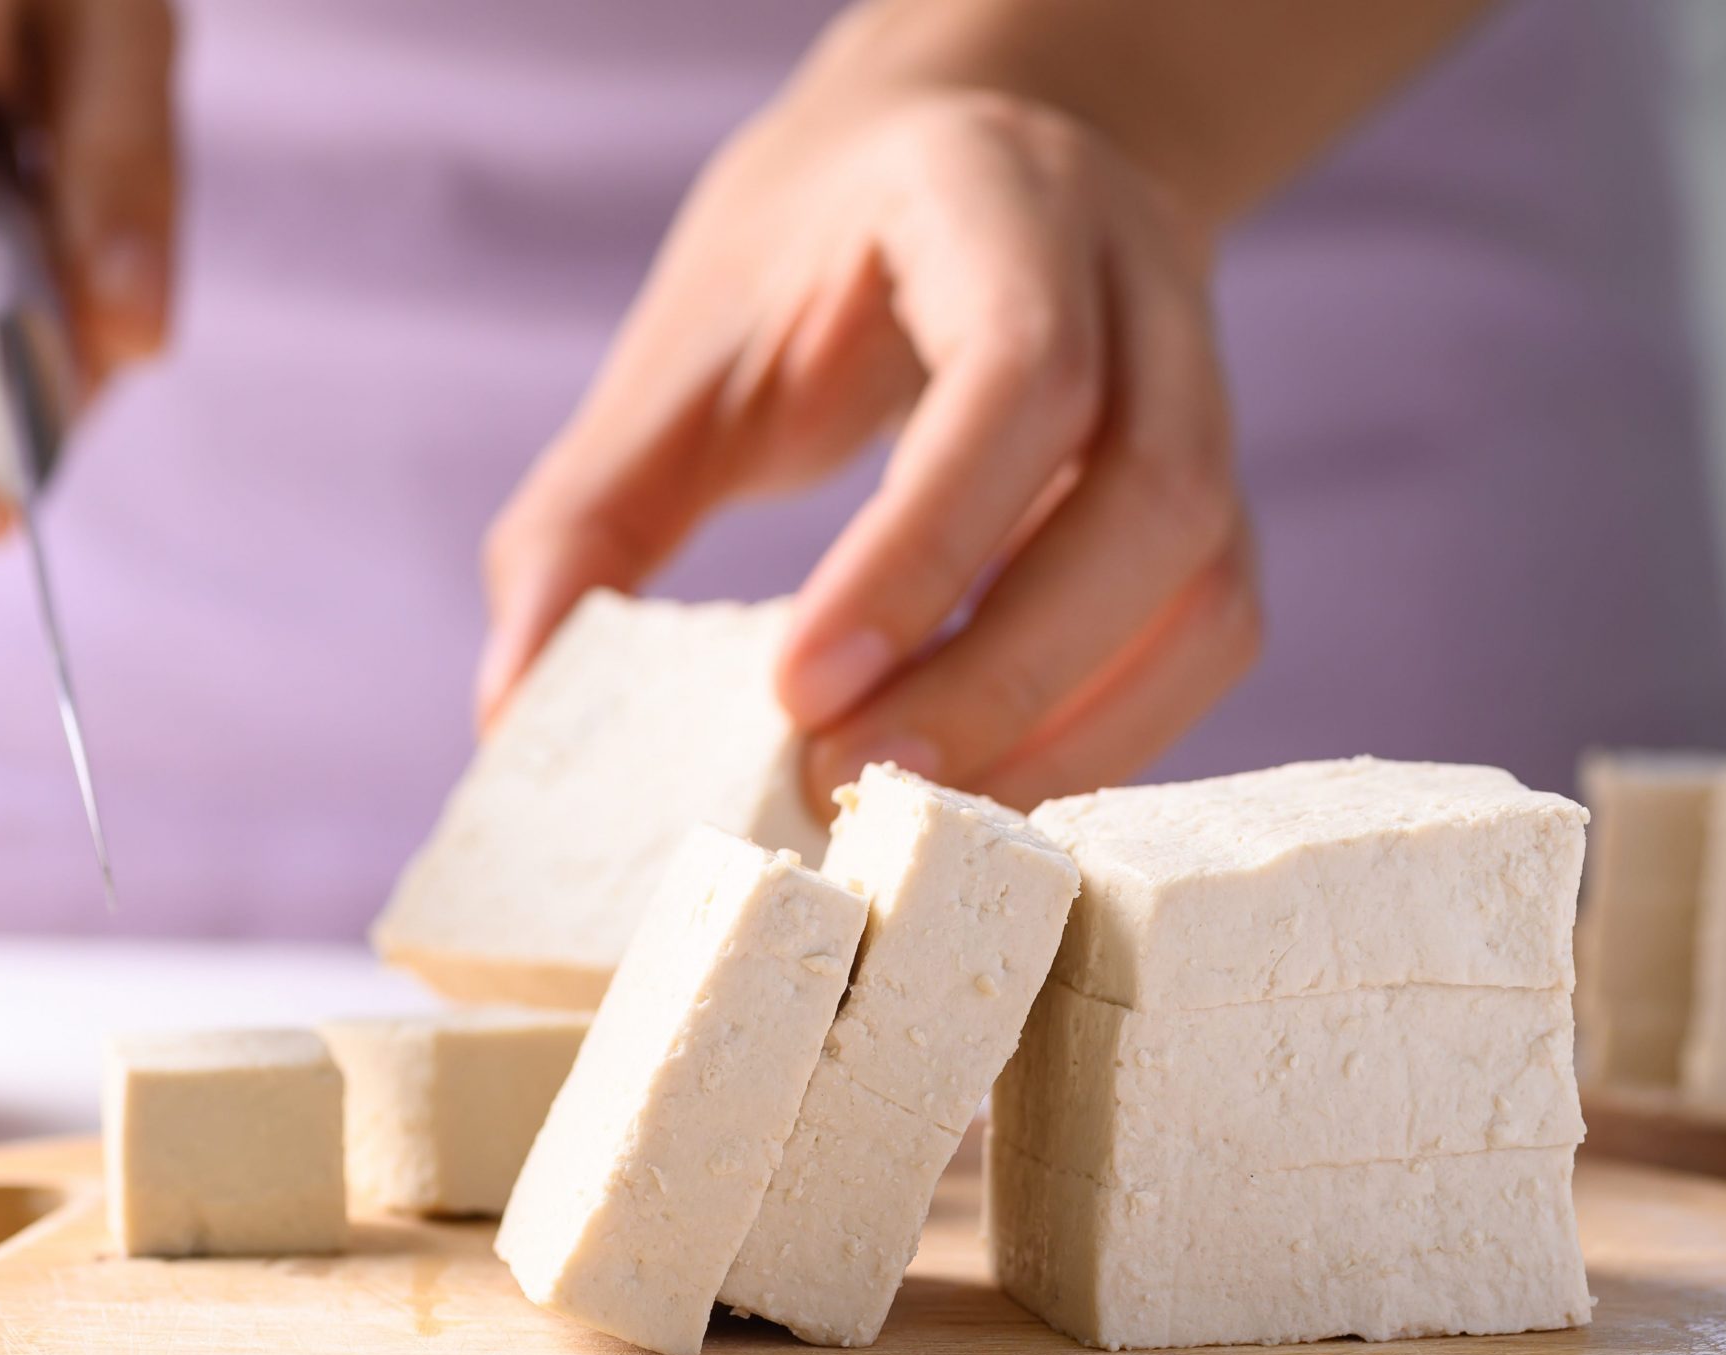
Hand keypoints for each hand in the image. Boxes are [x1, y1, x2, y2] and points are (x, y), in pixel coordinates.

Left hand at [480, 76, 1259, 811]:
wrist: (965, 166)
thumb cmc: (809, 264)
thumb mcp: (683, 350)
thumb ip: (589, 517)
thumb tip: (513, 710)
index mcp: (1000, 206)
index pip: (1019, 380)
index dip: (922, 551)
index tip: (797, 688)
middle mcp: (1140, 289)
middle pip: (1149, 499)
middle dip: (998, 674)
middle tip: (847, 786)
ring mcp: (1204, 394)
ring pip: (1207, 585)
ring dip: (1068, 730)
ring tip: (915, 816)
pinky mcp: (1212, 498)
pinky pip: (1210, 636)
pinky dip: (1112, 734)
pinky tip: (994, 787)